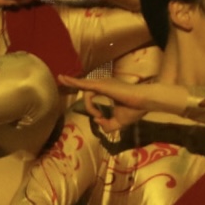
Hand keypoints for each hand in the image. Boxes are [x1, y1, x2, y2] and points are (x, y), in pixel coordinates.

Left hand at [58, 74, 185, 117]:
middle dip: (71, 83)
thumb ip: (108, 125)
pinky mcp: (102, 85)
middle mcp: (104, 84)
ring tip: (87, 103)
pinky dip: (73, 82)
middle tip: (60, 79)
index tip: (100, 118)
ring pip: (83, 86)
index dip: (92, 110)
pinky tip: (64, 79)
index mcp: (108, 89)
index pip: (92, 96)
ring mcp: (103, 83)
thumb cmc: (134, 109)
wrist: (144, 102)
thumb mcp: (118, 122)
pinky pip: (84, 84)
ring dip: (81, 96)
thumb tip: (97, 123)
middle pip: (84, 86)